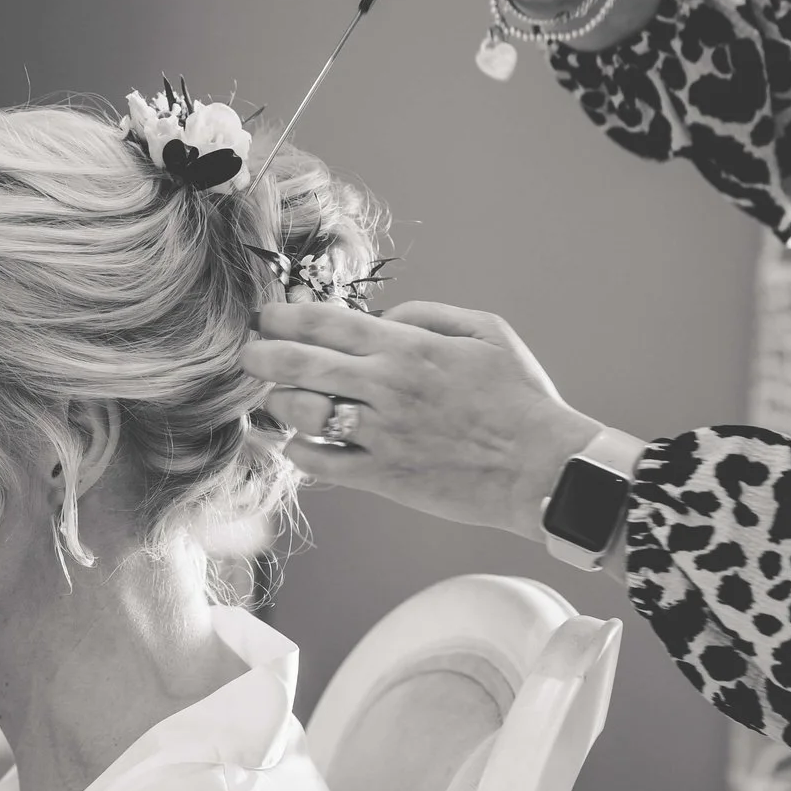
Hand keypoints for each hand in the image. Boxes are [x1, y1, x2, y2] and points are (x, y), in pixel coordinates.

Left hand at [240, 300, 602, 540]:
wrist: (544, 468)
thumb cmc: (520, 398)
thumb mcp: (487, 333)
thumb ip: (429, 314)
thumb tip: (384, 314)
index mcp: (409, 348)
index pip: (327, 323)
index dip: (284, 316)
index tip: (264, 316)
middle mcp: (387, 388)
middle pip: (300, 364)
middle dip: (261, 355)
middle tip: (246, 353)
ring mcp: (381, 434)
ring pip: (301, 413)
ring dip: (276, 403)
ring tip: (270, 398)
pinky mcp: (383, 476)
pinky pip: (320, 462)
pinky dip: (298, 450)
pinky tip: (296, 442)